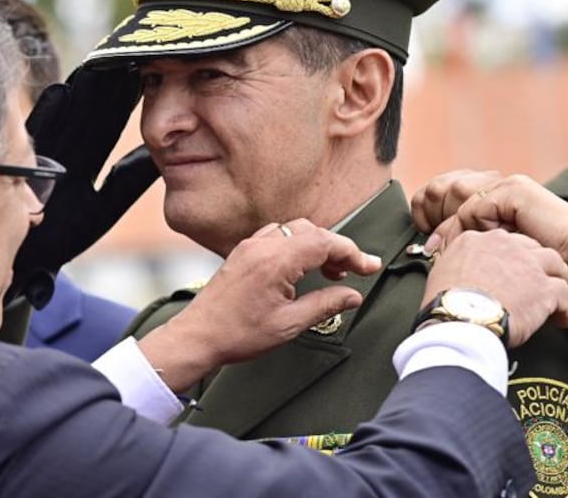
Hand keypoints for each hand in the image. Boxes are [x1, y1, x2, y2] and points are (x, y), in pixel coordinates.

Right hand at [6, 64, 159, 307]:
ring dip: (80, 89)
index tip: (143, 69)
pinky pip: (36, 136)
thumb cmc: (59, 238)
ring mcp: (39, 156)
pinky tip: (60, 90)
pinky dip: (48, 113)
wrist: (22, 265)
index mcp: (81, 161)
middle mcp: (60, 153)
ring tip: (98, 61)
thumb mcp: (101, 209)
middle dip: (104, 82)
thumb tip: (158, 157)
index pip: (107, 123)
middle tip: (125, 49)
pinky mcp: (20, 165)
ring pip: (64, 115)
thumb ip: (125, 182)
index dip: (124, 98)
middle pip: (86, 110)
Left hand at [138, 219, 380, 390]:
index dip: (352, 253)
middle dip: (338, 249)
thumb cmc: (237, 334)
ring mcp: (250, 246)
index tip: (369, 267)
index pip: (325, 242)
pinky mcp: (243, 252)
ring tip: (331, 274)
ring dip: (317, 246)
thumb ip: (325, 305)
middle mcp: (262, 246)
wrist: (198, 336)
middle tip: (354, 273)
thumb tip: (352, 296)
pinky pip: (277, 236)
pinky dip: (296, 245)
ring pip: (295, 230)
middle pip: (312, 232)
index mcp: (276, 261)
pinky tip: (302, 268)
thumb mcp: (289, 324)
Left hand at [416, 172, 567, 273]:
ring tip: (448, 252)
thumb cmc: (548, 269)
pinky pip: (477, 208)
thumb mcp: (504, 255)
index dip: (436, 219)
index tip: (428, 248)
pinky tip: (477, 249)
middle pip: (449, 192)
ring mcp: (510, 187)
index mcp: (499, 200)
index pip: (453, 197)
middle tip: (431, 249)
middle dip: (436, 218)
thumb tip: (440, 251)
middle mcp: (503, 188)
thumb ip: (479, 246)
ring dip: (453, 228)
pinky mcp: (515, 193)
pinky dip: (472, 229)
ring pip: (460, 200)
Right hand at [423, 228, 567, 347]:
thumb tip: (456, 271)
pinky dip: (565, 309)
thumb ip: (455, 263)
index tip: (510, 271)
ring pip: (555, 264)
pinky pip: (565, 295)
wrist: (459, 319)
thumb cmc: (446, 302)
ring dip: (557, 280)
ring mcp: (528, 265)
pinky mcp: (544, 288)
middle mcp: (505, 245)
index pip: (503, 241)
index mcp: (478, 240)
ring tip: (554, 296)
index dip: (510, 257)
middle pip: (532, 247)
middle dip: (536, 265)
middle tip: (534, 282)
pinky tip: (560, 319)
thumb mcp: (440, 271)